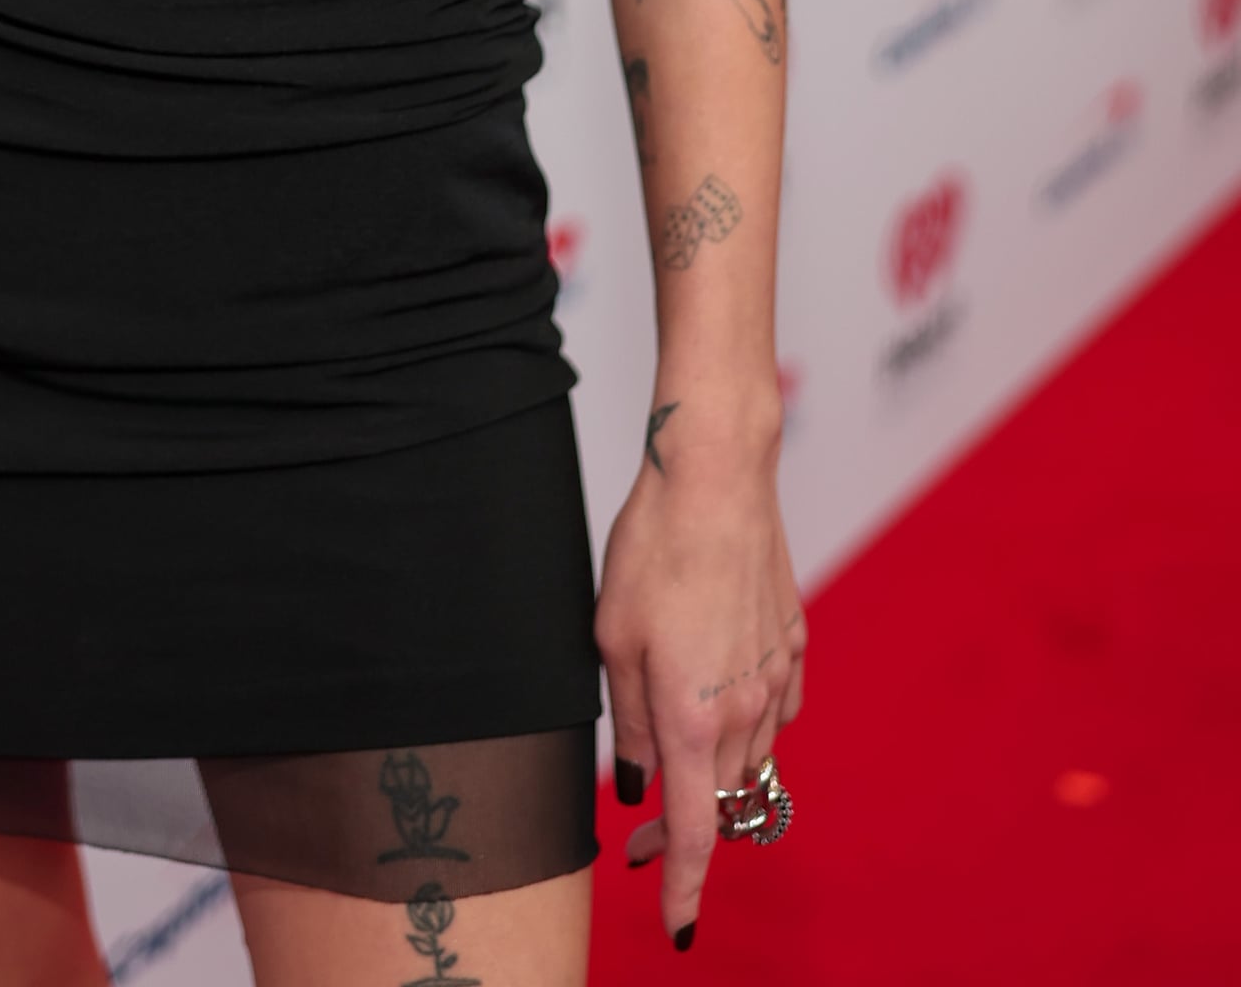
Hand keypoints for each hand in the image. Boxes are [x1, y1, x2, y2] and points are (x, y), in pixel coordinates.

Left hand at [594, 428, 806, 950]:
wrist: (716, 477)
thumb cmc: (653, 549)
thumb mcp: (611, 640)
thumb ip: (631, 722)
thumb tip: (641, 784)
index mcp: (693, 719)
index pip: (694, 834)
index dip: (683, 888)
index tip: (677, 930)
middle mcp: (746, 710)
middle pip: (721, 802)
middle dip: (681, 826)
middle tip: (635, 832)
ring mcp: (779, 678)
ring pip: (750, 761)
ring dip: (714, 776)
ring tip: (671, 758)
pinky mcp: (795, 645)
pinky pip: (775, 714)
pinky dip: (747, 728)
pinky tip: (720, 704)